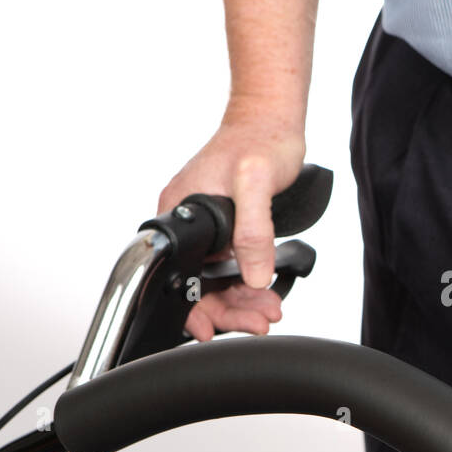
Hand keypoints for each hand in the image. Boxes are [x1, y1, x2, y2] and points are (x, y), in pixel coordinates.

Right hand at [158, 102, 305, 341]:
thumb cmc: (260, 140)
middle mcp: (189, 222)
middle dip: (227, 310)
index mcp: (180, 210)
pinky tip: (266, 292)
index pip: (178, 274)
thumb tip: (253, 275)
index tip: (209, 331)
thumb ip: (253, 230)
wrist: (273, 120)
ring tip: (269, 311)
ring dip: (242, 301)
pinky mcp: (227, 228)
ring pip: (218, 280)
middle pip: (198, 284)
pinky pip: (232, 266)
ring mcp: (208, 227)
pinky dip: (249, 283)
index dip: (193, 308)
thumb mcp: (256, 182)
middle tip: (259, 322)